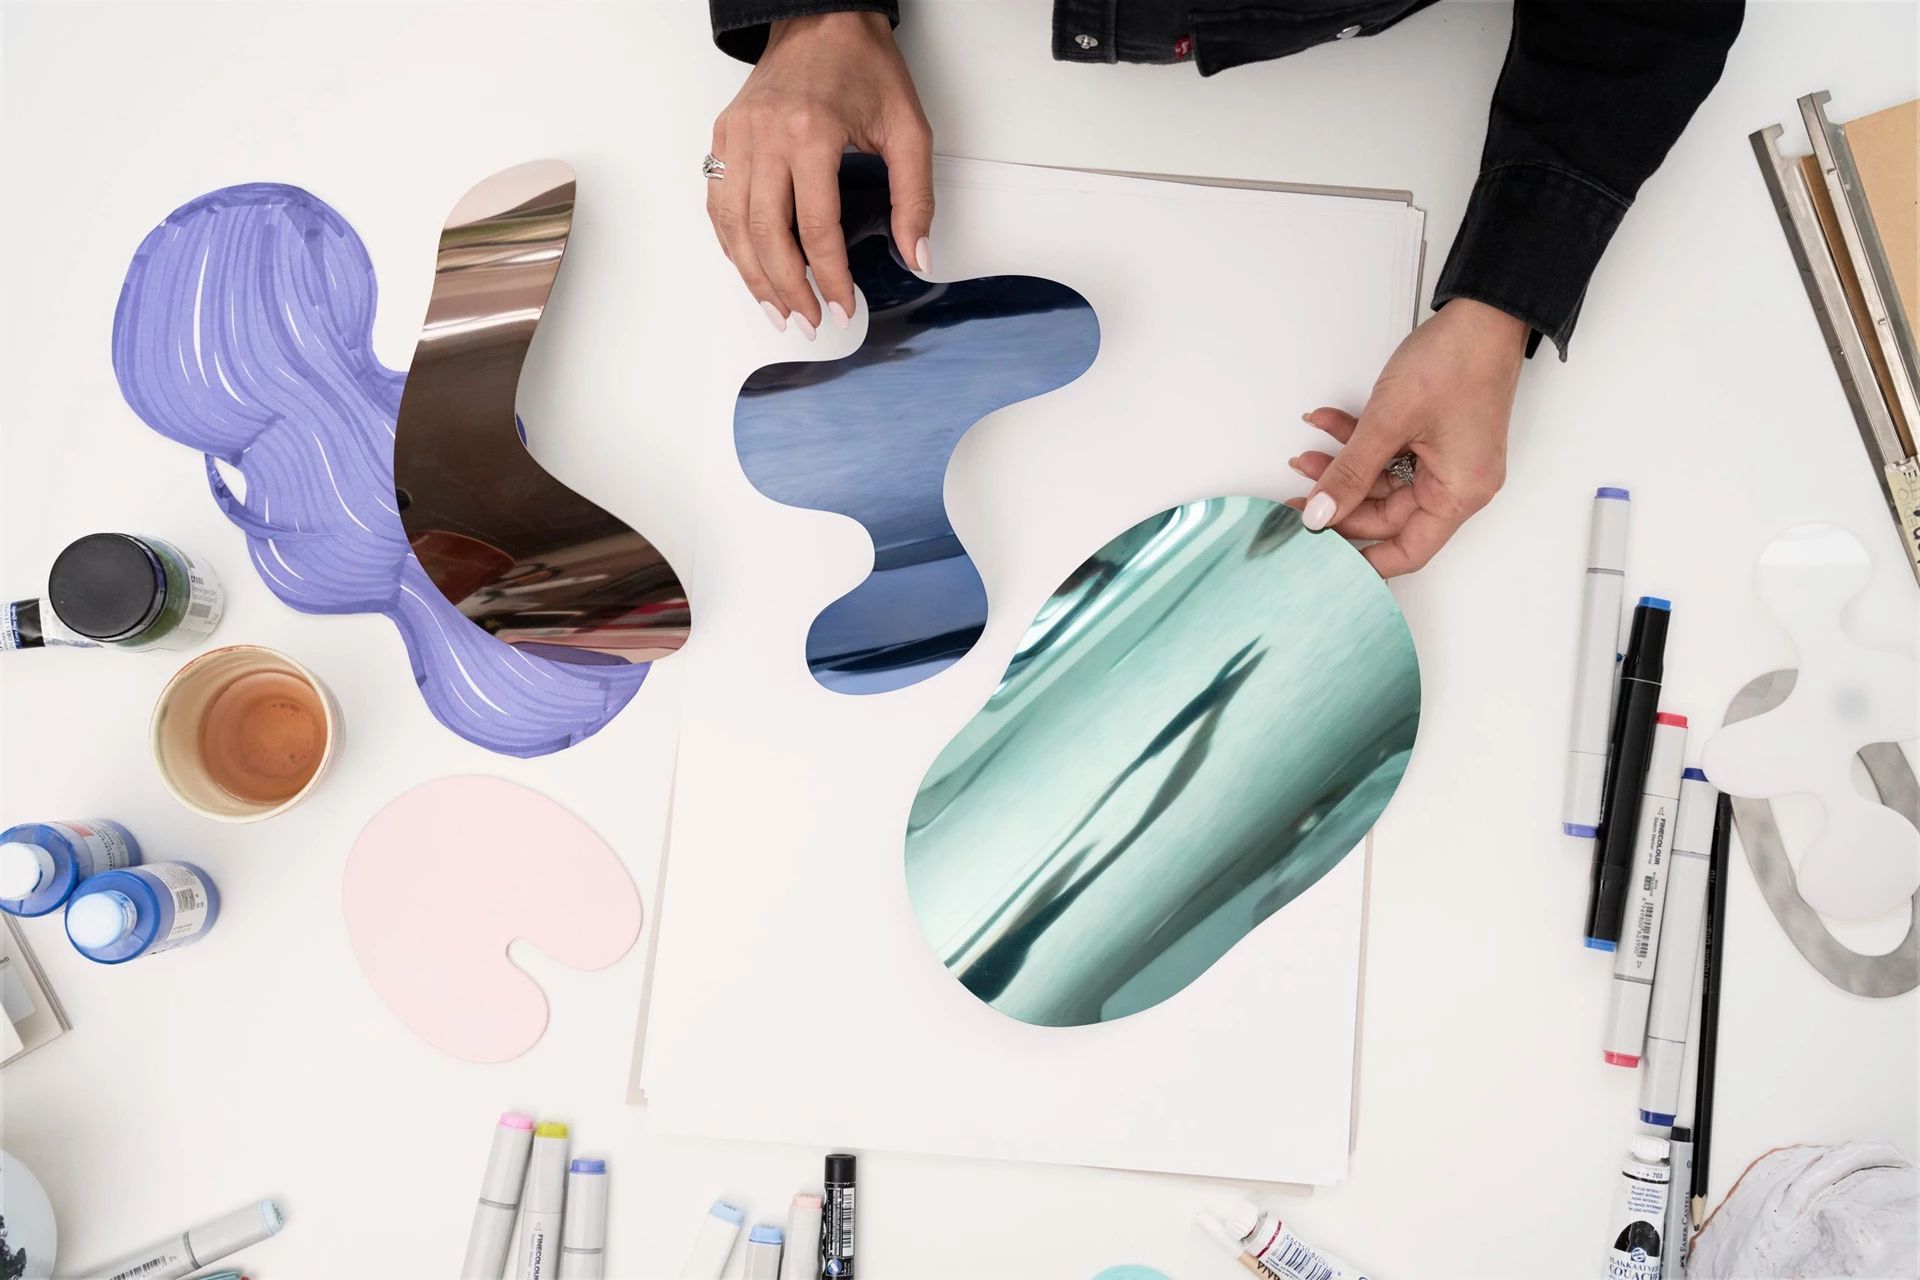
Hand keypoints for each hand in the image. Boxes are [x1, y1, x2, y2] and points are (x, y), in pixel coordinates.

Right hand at [708, 10, 933, 338]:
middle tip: (808, 321)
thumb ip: (915, 197)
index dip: (830, 277)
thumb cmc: (862, 65)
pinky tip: (751, 269)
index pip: (815, 228)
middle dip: (787, 289)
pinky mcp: (725, 136)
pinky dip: (731, 244)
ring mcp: (738, 137)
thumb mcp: (908, 129)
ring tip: (777, 310)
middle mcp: (766, 137)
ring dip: (753, 276)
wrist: (821, 17)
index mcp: (811, 134)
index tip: (843, 306)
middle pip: (766, 235)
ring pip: (733, 225)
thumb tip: (917, 254)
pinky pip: (718, 203)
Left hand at [1287, 298, 1529, 576]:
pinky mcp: (1436, 436)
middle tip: (1298, 500)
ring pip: (1383, 481)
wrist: (1484, 311)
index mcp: (1460, 493)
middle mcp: (1458, 482)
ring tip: (1305, 457)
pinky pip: (1391, 453)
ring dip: (1343, 468)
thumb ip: (1350, 473)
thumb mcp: (1389, 422)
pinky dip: (1359, 442)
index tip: (1325, 563)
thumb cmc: (1458, 360)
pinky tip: (1327, 425)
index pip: (1408, 550)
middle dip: (1339, 503)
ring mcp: (1447, 459)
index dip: (1364, 561)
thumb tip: (1321, 512)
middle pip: (1388, 515)